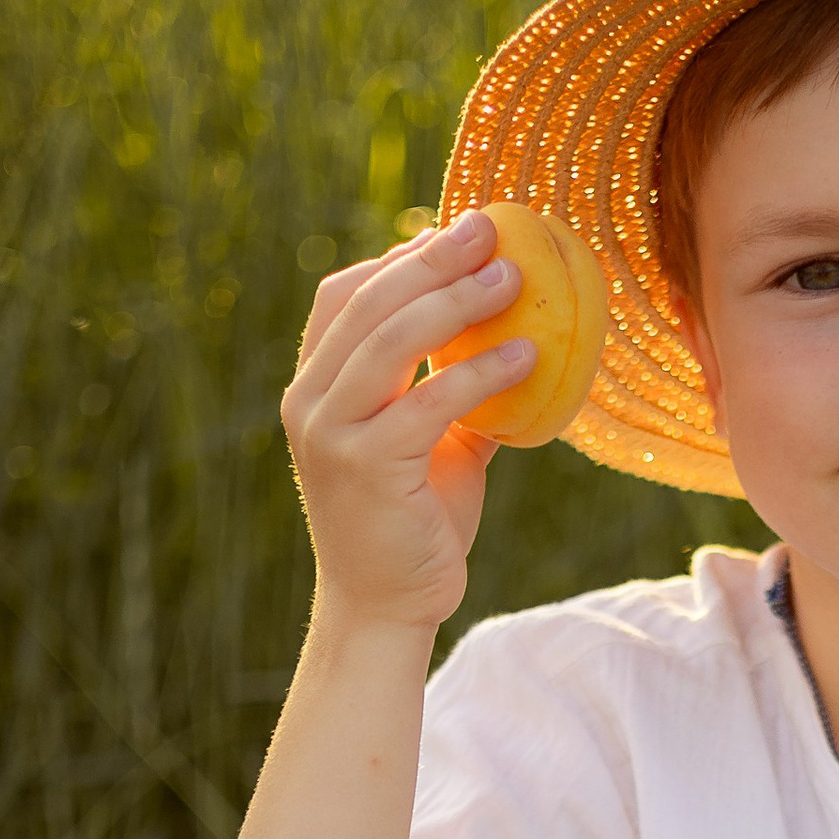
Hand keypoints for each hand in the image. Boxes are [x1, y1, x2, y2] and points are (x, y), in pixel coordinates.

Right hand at [278, 211, 533, 630]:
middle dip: (432, 258)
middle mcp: (311, 401)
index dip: (400, 258)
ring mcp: (331, 433)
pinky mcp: (365, 467)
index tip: (460, 232)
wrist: (388, 607)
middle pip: (370, 304)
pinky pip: (429, 403)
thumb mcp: (433, 443)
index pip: (345, 296)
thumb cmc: (415, 524)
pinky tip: (527, 357)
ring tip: (515, 279)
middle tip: (491, 230)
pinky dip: (480, 373)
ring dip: (457, 301)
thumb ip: (452, 391)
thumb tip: (514, 337)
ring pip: (391, 340)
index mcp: (316, 386)